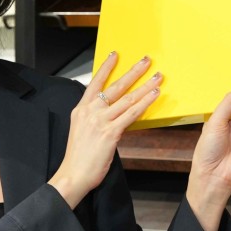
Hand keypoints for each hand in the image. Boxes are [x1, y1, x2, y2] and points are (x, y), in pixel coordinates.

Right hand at [49, 53, 161, 207]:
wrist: (73, 175)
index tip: (115, 55)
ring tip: (157, 77)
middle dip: (133, 71)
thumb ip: (96, 119)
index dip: (106, 67)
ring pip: (127, 98)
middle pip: (116, 86)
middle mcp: (90, 112)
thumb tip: (114, 113)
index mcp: (81, 110)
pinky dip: (145, 103)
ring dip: (145, 85)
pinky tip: (154, 95)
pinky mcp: (111, 132)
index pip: (95, 83)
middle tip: (146, 60)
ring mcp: (101, 121)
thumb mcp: (82, 131)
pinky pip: (131, 114)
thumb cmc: (78, 158)